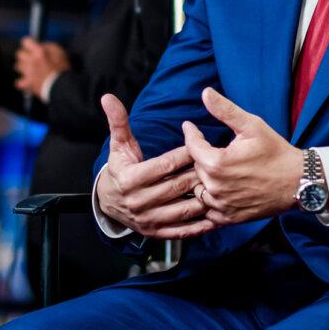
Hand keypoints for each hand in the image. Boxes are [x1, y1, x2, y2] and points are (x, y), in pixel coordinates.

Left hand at [14, 38, 71, 96]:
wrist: (61, 86)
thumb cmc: (62, 68)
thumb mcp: (59, 51)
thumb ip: (48, 46)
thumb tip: (41, 45)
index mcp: (38, 51)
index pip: (26, 42)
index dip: (29, 43)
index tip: (32, 45)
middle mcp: (30, 60)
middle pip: (19, 53)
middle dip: (25, 54)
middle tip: (31, 57)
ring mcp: (27, 72)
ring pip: (17, 66)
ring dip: (23, 66)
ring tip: (30, 69)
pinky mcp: (27, 83)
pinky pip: (18, 82)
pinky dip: (22, 82)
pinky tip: (27, 81)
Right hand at [95, 94, 214, 238]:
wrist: (107, 202)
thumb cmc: (120, 168)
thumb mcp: (118, 145)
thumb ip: (118, 122)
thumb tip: (108, 97)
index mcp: (131, 179)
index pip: (165, 165)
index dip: (185, 155)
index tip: (201, 145)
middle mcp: (139, 202)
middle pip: (177, 186)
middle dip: (199, 174)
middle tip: (218, 164)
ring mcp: (148, 219)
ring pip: (183, 209)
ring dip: (204, 199)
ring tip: (220, 187)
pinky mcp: (155, 232)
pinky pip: (181, 231)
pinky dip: (200, 226)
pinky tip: (216, 216)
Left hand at [182, 87, 302, 225]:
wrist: (298, 182)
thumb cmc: (276, 152)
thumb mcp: (252, 125)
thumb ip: (225, 110)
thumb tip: (205, 93)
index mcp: (217, 163)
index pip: (192, 146)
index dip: (191, 133)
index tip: (189, 126)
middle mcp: (215, 187)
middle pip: (195, 168)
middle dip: (200, 156)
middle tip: (206, 147)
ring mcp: (222, 204)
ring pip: (200, 189)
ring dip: (203, 179)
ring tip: (213, 168)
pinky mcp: (230, 217)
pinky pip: (209, 210)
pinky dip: (210, 200)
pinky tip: (219, 190)